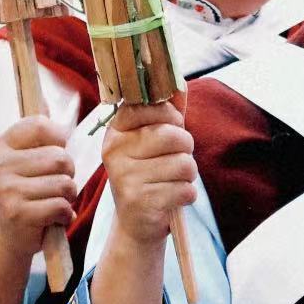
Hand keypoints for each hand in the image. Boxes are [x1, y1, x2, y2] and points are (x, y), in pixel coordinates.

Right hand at [0, 116, 76, 257]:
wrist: (6, 234)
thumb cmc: (26, 190)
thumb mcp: (26, 159)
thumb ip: (40, 135)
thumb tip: (50, 106)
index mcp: (1, 146)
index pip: (40, 125)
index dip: (59, 139)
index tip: (55, 152)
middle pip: (60, 157)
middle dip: (68, 173)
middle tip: (55, 184)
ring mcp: (6, 190)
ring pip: (64, 183)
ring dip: (68, 196)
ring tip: (54, 201)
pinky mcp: (18, 213)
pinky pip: (61, 206)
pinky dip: (65, 214)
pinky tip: (53, 218)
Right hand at [103, 101, 196, 246]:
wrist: (136, 222)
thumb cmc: (149, 173)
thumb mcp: (152, 140)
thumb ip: (166, 111)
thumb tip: (179, 82)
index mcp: (116, 131)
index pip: (151, 106)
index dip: (171, 117)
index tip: (169, 128)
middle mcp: (115, 151)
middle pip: (175, 136)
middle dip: (186, 149)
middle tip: (175, 160)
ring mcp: (124, 176)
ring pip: (184, 164)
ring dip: (188, 175)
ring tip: (172, 181)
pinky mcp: (139, 200)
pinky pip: (186, 189)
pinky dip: (186, 195)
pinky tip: (171, 199)